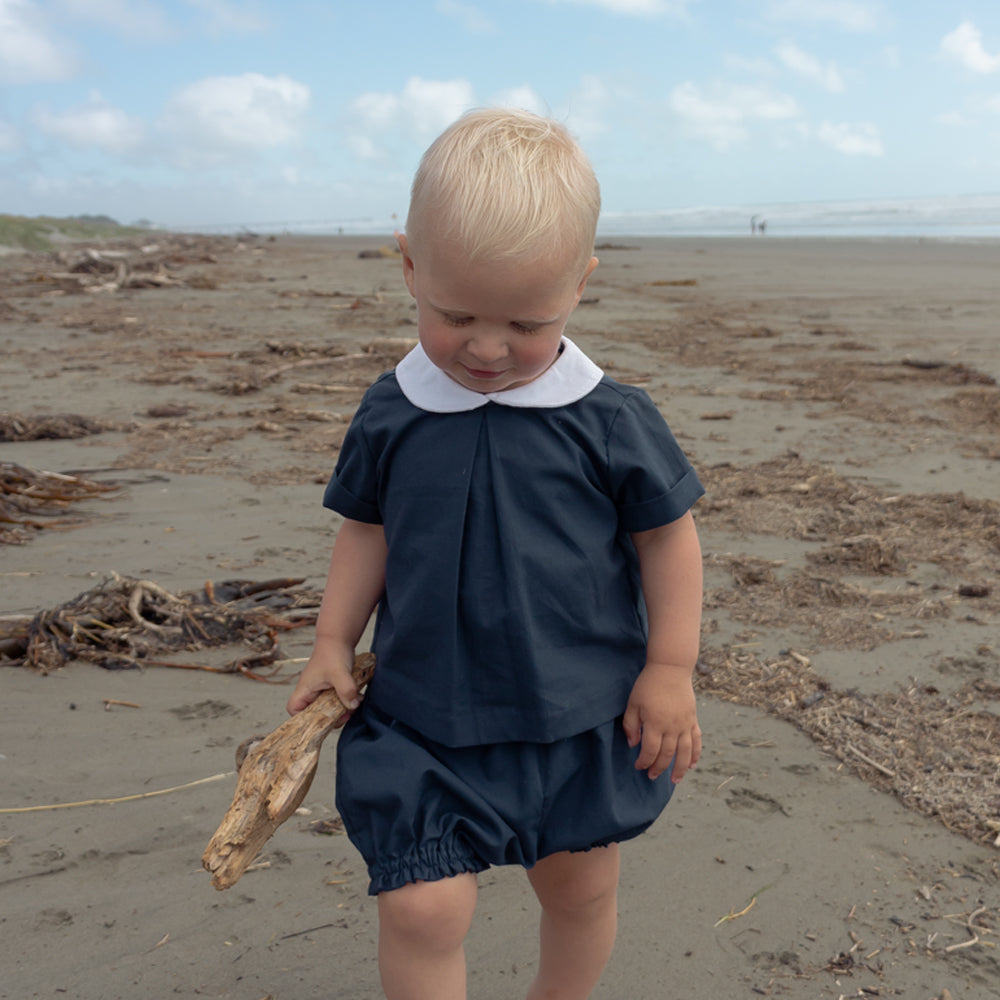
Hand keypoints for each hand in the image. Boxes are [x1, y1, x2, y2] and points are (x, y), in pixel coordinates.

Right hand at [286, 641, 360, 719]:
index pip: (293, 709)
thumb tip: (352, 706)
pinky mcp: (331, 686)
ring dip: (341, 709)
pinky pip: (336, 699)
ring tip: (353, 704)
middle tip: (345, 715)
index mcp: (305, 689)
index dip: (302, 719)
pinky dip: (346, 700)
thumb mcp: (339, 673)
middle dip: (331, 717)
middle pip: (314, 713)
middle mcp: (310, 691)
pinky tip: (357, 697)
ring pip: (327, 707)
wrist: (340, 639)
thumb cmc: (333, 653)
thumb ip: (345, 690)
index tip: (320, 719)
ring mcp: (320, 689)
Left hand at [622, 664, 701, 780]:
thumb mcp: (633, 703)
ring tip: (675, 781)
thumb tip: (633, 744)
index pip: (650, 750)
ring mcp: (684, 724)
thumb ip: (631, 724)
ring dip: (679, 769)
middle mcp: (672, 727)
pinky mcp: (693, 720)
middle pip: (667, 754)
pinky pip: (696, 741)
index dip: (644, 761)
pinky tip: (692, 765)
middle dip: (658, 768)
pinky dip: (695, 754)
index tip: (638, 766)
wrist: (670, 669)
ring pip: (684, 752)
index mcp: (655, 723)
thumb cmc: (648, 685)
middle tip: (652, 776)